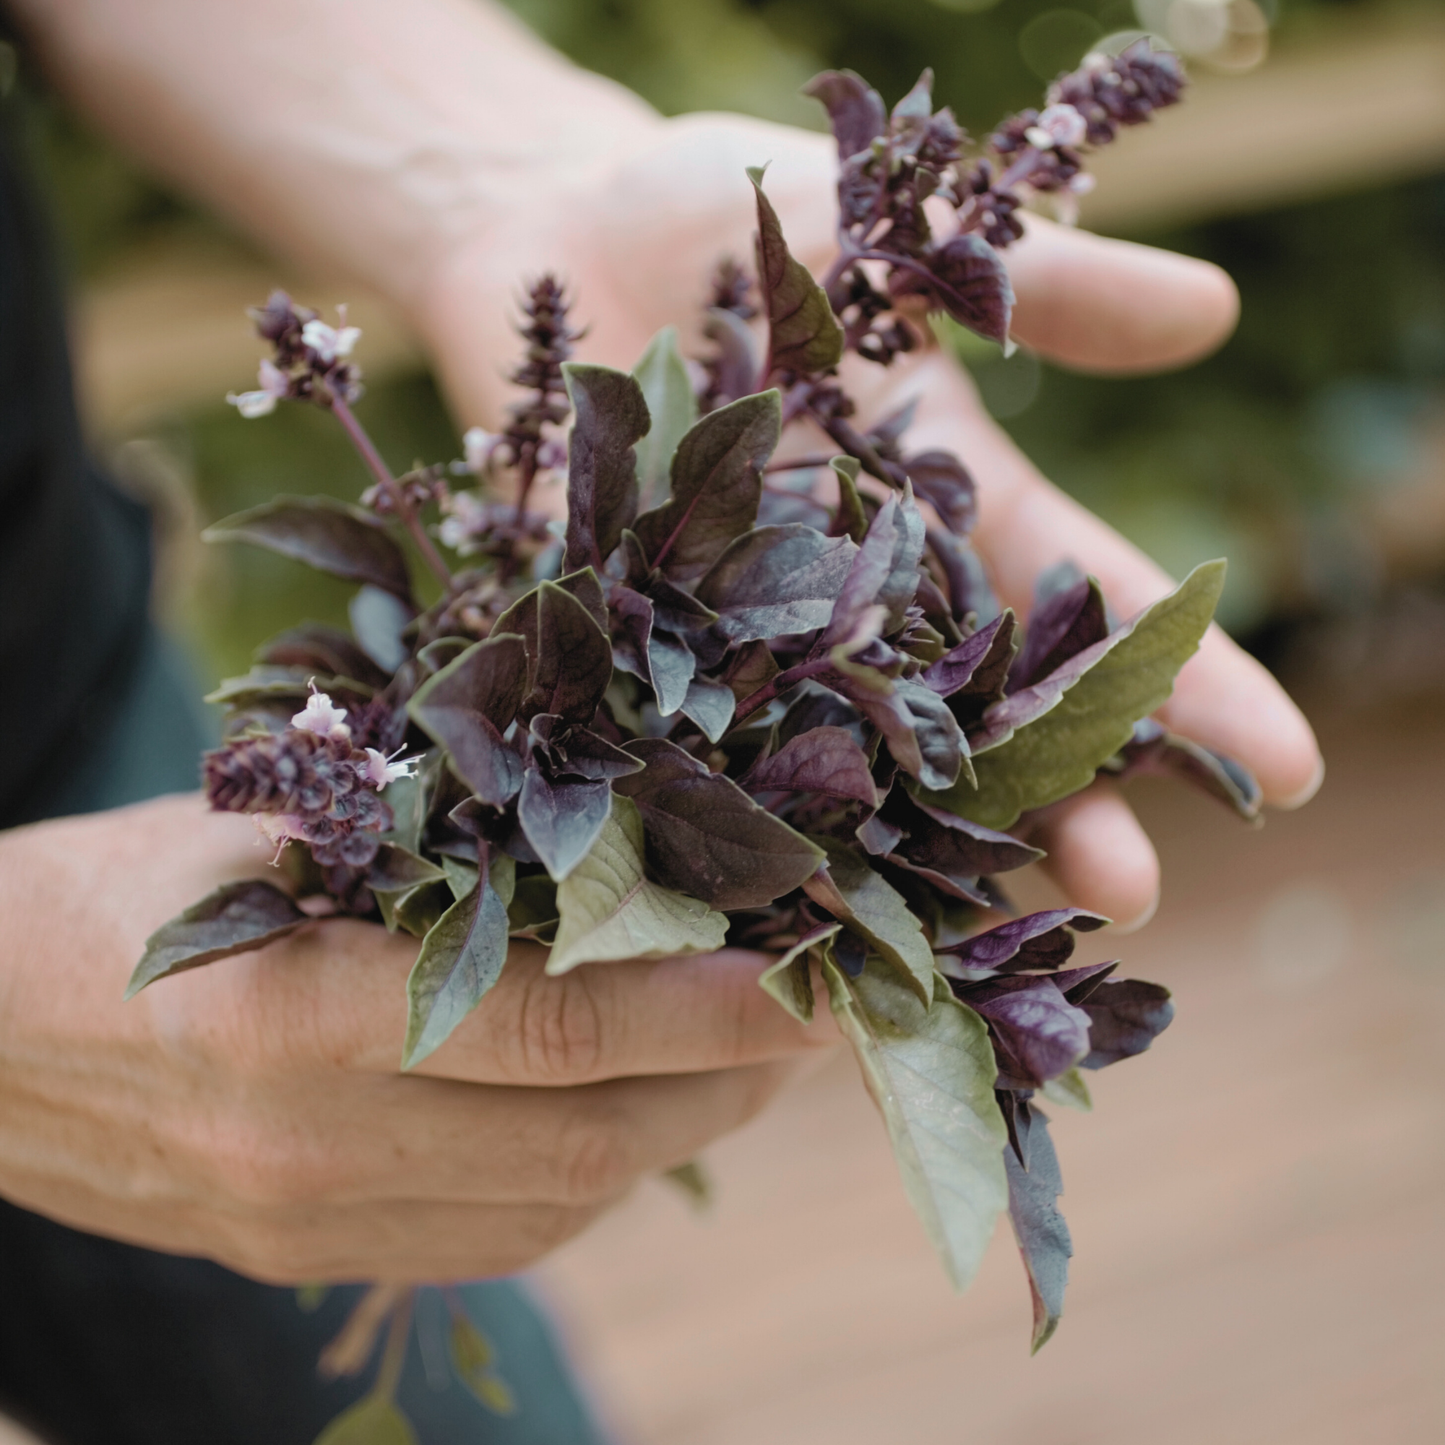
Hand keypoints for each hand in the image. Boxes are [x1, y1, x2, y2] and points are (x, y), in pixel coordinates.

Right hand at [0, 795, 829, 1279]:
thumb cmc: (122, 896)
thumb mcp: (258, 828)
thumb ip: (420, 838)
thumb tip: (602, 831)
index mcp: (294, 1011)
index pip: (551, 1026)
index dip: (699, 1008)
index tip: (805, 978)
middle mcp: (309, 1145)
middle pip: (579, 1136)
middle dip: (723, 1080)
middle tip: (811, 1017)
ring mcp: (308, 1223)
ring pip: (554, 1204)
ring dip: (675, 1136)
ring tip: (746, 1064)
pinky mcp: (308, 1257)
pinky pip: (496, 1240)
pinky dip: (592, 1179)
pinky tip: (635, 1117)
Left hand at [416, 112, 1321, 929]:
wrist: (553, 241)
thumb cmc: (729, 225)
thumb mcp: (895, 233)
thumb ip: (1037, 281)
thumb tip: (1214, 313)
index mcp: (947, 510)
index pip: (1085, 606)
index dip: (1185, 684)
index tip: (1279, 768)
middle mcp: (866, 599)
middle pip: (984, 717)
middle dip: (1065, 801)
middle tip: (1135, 896)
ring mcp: (754, 640)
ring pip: (857, 766)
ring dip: (920, 847)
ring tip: (989, 932)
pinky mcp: (642, 655)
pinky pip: (698, 748)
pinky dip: (743, 821)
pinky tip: (785, 903)